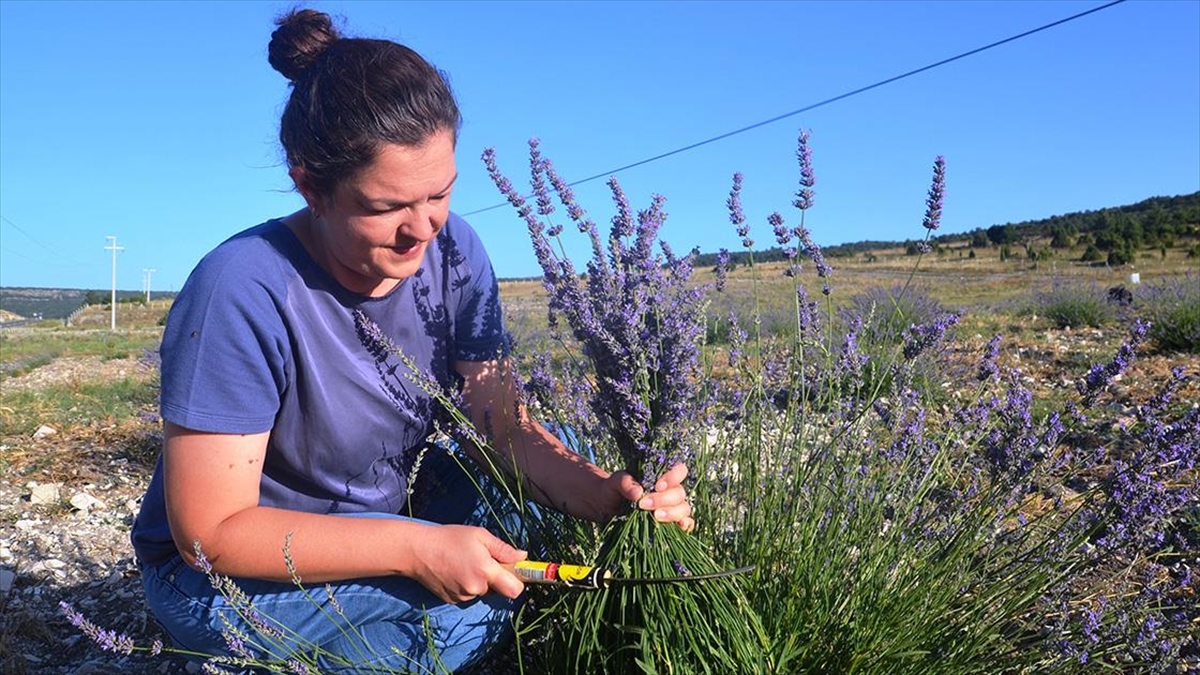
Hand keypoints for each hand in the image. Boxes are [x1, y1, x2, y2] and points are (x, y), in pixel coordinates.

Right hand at [407, 525, 525, 603]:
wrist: (418, 551)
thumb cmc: (450, 538)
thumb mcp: (480, 535)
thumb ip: (503, 549)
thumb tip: (522, 556)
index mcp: (486, 571)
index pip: (515, 590)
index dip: (517, 582)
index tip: (515, 572)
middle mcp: (476, 588)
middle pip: (498, 589)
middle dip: (495, 578)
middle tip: (482, 560)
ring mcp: (463, 596)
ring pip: (481, 591)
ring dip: (479, 581)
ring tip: (464, 563)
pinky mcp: (452, 600)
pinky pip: (468, 594)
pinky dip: (465, 585)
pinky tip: (455, 571)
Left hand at [604, 463, 694, 531]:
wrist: (605, 508)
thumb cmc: (613, 490)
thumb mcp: (614, 482)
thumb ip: (624, 482)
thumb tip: (638, 493)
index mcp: (661, 476)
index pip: (679, 470)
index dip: (673, 477)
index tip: (657, 486)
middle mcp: (669, 491)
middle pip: (679, 493)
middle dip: (663, 499)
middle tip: (643, 504)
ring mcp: (671, 508)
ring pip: (684, 508)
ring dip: (672, 513)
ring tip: (656, 517)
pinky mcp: (670, 523)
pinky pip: (686, 524)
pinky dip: (686, 525)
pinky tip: (679, 526)